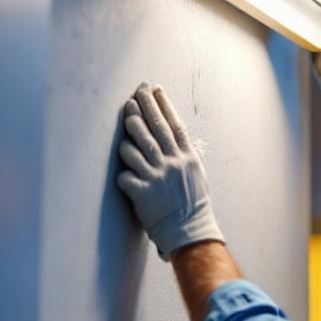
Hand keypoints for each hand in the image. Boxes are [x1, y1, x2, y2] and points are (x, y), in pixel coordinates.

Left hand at [116, 83, 223, 259]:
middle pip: (155, 128)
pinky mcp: (143, 192)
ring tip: (126, 119)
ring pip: (137, 145)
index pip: (174, 124)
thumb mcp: (196, 173)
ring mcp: (157, 176)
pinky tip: (125, 171)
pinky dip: (123, 171)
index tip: (155, 89)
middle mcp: (172, 163)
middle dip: (144, 107)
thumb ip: (184, 154)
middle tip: (134, 94)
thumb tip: (176, 135)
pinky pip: (126, 174)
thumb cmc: (193, 203)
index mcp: (187, 157)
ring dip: (129, 131)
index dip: (163, 105)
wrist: (189, 230)